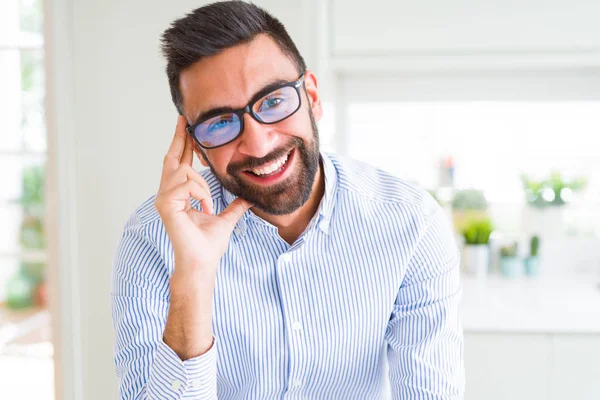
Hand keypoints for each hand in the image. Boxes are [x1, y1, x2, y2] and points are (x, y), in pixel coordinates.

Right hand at [155, 116, 252, 271]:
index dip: (183, 144)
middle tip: (184, 120)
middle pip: (171, 158)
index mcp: (179, 194)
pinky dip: (202, 194)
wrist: (202, 263)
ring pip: (183, 171)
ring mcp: (164, 199)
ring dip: (203, 185)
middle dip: (179, 138)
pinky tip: (206, 209)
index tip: (186, 126)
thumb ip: (234, 206)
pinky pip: (187, 184)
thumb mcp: (226, 219)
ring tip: (209, 205)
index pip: (180, 163)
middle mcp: (167, 194)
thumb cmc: (209, 245)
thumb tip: (248, 197)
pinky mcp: (166, 205)